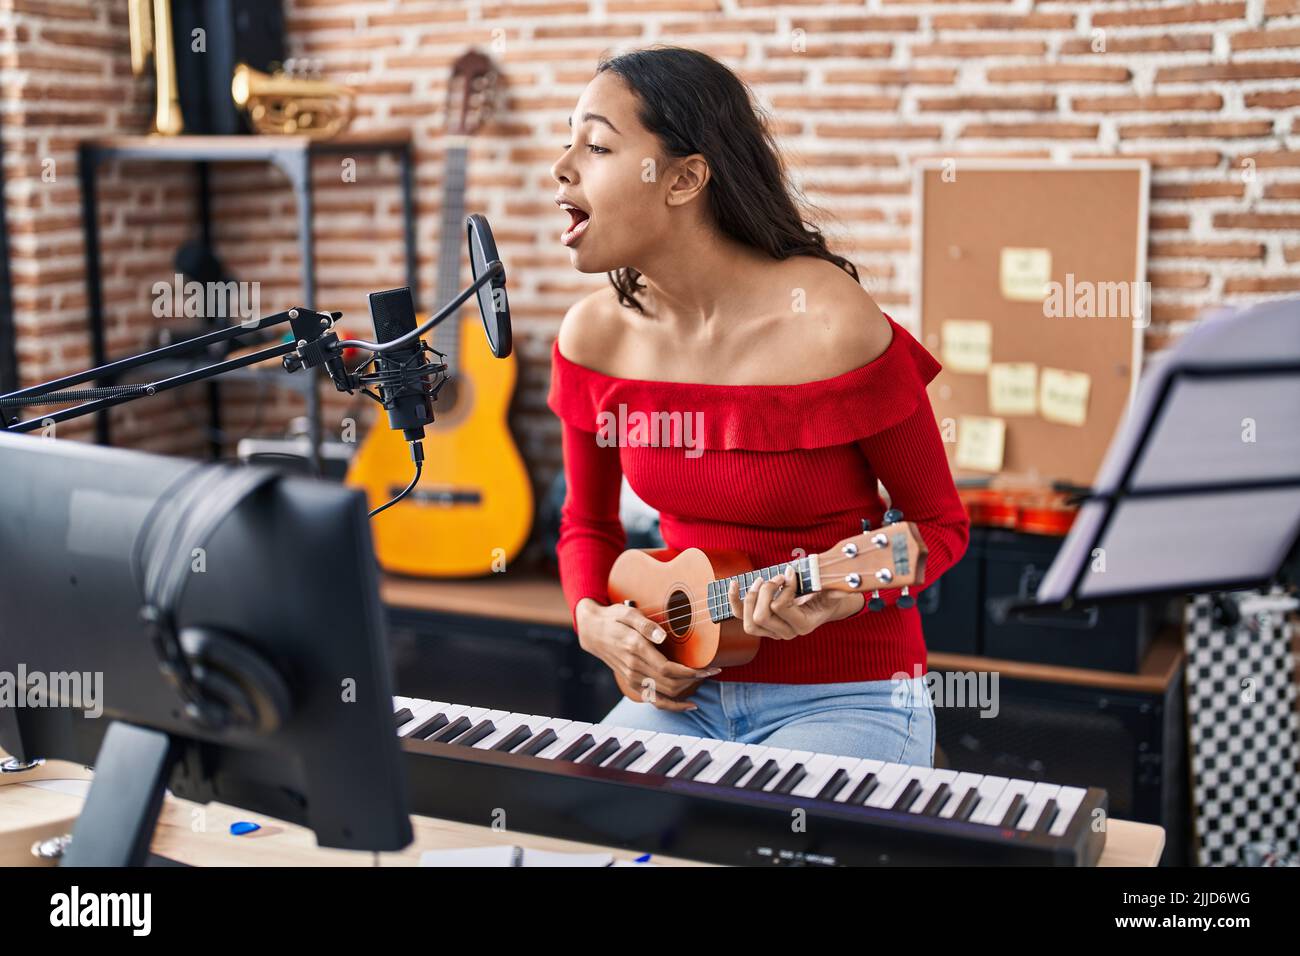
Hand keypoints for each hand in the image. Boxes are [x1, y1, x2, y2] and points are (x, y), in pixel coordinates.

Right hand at [575, 598, 719, 710]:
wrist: (593, 632)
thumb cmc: (613, 619)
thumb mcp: (627, 613)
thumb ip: (645, 624)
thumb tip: (662, 637)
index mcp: (635, 650)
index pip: (669, 669)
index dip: (692, 673)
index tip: (710, 668)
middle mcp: (634, 668)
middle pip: (671, 684)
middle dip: (695, 681)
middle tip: (713, 671)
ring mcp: (632, 679)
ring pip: (664, 696)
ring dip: (687, 692)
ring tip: (704, 682)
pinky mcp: (632, 684)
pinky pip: (655, 701)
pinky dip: (672, 706)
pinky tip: (688, 705)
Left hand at [727, 565, 865, 640]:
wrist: (822, 603)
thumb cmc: (827, 594)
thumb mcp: (834, 590)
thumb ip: (837, 589)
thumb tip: (842, 588)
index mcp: (803, 626)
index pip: (780, 607)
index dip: (784, 587)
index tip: (792, 573)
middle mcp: (785, 633)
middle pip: (761, 616)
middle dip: (766, 591)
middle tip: (778, 577)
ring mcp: (771, 631)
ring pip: (749, 621)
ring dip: (752, 596)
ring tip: (763, 580)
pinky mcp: (761, 623)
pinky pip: (740, 616)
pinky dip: (735, 599)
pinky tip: (734, 583)